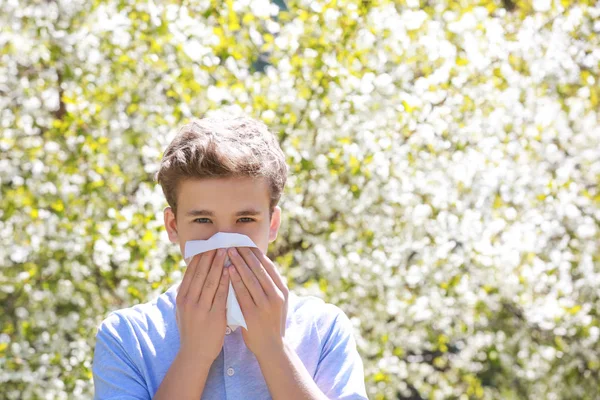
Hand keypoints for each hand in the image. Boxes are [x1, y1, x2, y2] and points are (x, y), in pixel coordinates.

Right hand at [175, 248, 229, 363]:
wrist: (195, 353)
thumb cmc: (192, 329)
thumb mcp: (184, 309)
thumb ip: (189, 293)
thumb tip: (194, 273)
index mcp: (181, 298)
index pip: (190, 272)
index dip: (199, 258)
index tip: (207, 246)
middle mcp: (189, 301)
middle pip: (200, 273)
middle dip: (210, 257)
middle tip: (218, 243)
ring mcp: (200, 309)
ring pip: (210, 281)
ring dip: (218, 264)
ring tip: (226, 251)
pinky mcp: (213, 316)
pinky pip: (220, 295)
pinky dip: (225, 281)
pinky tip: (230, 271)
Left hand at [227, 247, 288, 356]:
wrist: (271, 346)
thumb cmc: (271, 322)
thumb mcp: (277, 302)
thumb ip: (270, 286)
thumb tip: (258, 265)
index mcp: (282, 290)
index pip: (268, 266)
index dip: (256, 254)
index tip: (245, 244)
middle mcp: (276, 295)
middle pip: (259, 269)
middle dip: (245, 255)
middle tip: (234, 244)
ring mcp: (264, 305)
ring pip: (250, 278)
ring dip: (239, 263)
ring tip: (229, 252)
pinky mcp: (252, 313)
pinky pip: (242, 293)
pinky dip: (235, 280)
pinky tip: (227, 271)